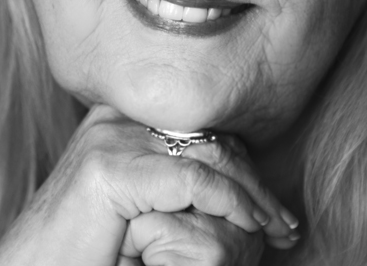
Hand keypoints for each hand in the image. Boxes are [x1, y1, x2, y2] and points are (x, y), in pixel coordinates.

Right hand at [0, 104, 297, 264]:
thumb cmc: (82, 248)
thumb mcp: (136, 204)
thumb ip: (168, 178)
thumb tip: (231, 180)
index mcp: (119, 118)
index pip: (200, 128)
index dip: (242, 163)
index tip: (271, 207)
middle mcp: (115, 118)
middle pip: (208, 136)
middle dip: (253, 180)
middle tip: (283, 222)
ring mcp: (109, 138)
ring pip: (208, 153)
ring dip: (251, 193)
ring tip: (277, 227)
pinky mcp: (108, 169)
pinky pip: (190, 179)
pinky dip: (229, 201)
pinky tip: (251, 224)